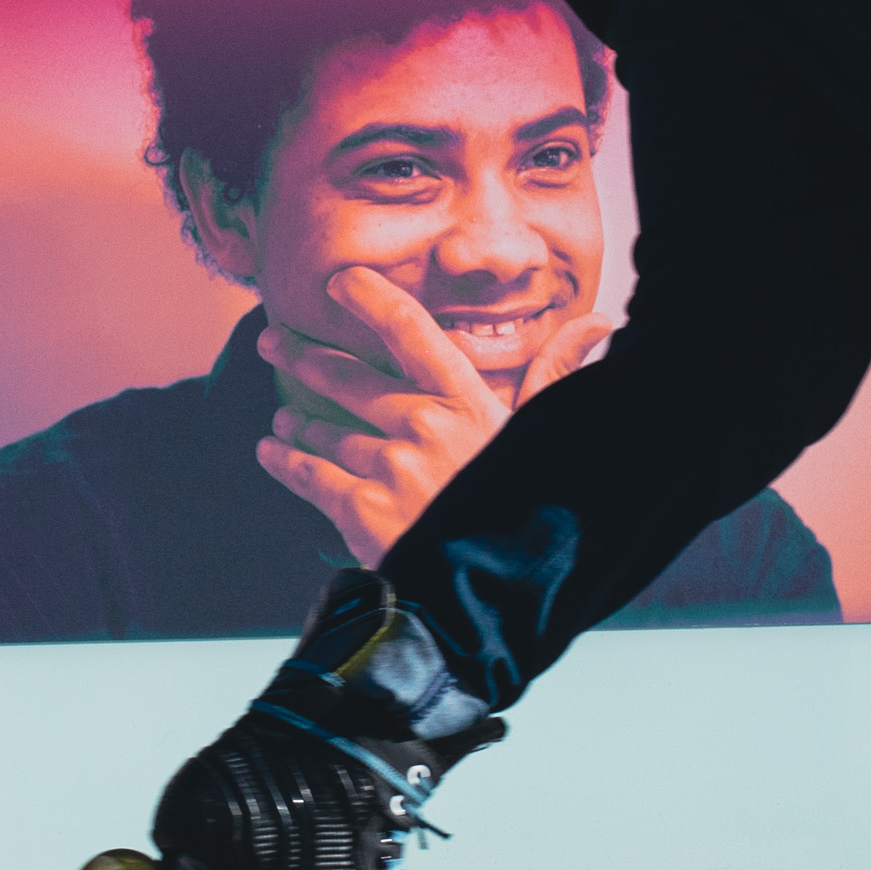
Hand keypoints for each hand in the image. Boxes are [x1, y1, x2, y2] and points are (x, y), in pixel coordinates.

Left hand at [253, 266, 603, 568]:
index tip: (339, 280)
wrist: (497, 588)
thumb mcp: (539, 435)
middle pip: (349, 378)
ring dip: (299, 424)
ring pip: (328, 434)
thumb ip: (555, 373)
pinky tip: (272, 452)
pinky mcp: (364, 511)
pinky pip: (312, 478)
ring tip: (284, 418)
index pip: (411, 330)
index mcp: (466, 400)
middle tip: (271, 343)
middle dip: (303, 358)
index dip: (371, 298)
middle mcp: (424, 425)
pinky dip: (287, 463)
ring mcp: (391, 468)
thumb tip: (599, 323)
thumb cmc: (525, 506)